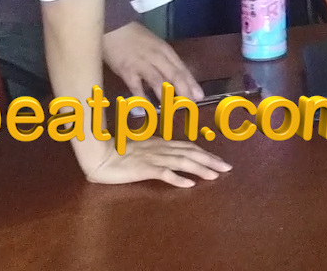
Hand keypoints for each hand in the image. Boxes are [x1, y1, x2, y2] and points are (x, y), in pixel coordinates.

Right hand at [80, 137, 230, 187]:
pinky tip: (189, 183)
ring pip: (182, 161)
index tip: (219, 161)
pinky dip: (177, 177)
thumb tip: (170, 156)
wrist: (99, 155)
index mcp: (161, 143)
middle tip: (227, 168)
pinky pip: (163, 173)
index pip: (188, 147)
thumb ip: (156, 150)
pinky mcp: (143, 169)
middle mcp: (161, 148)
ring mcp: (153, 158)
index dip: (205, 153)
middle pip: (190, 153)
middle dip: (210, 160)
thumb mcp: (141, 149)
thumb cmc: (118, 152)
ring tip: (214, 175)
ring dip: (199, 168)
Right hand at [102, 20, 201, 101]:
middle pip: (174, 75)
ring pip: (158, 81)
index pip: (182, 68)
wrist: (114, 26)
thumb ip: (163, 59)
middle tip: (191, 104)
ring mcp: (142, 64)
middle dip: (184, 91)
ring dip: (166, 96)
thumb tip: (173, 78)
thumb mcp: (154, 44)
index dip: (191, 83)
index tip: (200, 96)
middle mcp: (156, 57)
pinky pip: (136, 87)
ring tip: (173, 109)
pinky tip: (147, 108)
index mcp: (164, 50)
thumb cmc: (135, 36)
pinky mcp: (127, 70)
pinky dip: (142, 98)